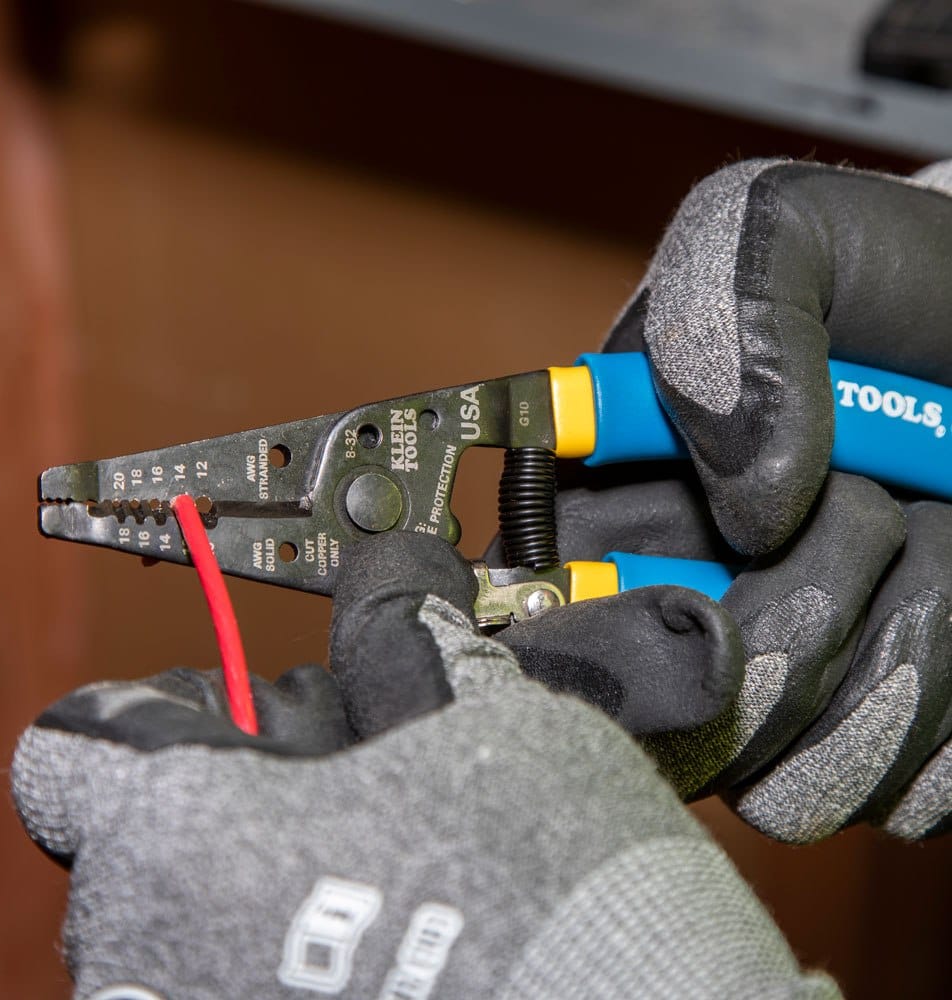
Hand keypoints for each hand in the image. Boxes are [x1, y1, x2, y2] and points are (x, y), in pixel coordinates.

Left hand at [12, 534, 835, 999]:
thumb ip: (405, 640)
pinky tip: (379, 929)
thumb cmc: (544, 885)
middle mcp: (149, 955)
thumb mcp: (474, 720)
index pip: (74, 752)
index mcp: (181, 838)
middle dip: (228, 796)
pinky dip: (278, 947)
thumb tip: (401, 578)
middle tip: (335, 782)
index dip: (153, 714)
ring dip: (255, 878)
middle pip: (136, 840)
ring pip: (179, 924)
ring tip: (370, 860)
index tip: (219, 708)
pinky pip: (223, 982)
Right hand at [498, 160, 951, 842]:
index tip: (688, 589)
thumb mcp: (784, 233)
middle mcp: (679, 609)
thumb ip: (723, 319)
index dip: (583, 629)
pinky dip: (946, 703)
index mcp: (615, 507)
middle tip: (876, 498)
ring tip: (937, 529)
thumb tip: (746, 502)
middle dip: (805, 609)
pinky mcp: (868, 745)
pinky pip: (894, 788)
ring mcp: (772, 689)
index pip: (538, 619)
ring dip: (905, 636)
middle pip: (684, 718)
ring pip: (799, 770)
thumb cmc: (893, 290)